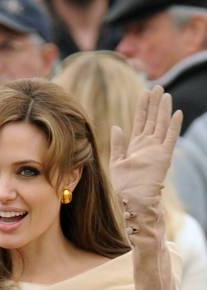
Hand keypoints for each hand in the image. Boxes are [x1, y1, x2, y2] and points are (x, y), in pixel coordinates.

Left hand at [110, 85, 182, 200]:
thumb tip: (116, 126)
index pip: (141, 121)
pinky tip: (177, 113)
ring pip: (162, 125)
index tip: (145, 92)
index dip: (143, 107)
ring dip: (164, 110)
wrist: (133, 197)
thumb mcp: (116, 162)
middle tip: (157, 87)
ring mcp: (157, 149)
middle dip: (155, 104)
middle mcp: (148, 145)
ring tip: (166, 95)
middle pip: (153, 119)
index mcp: (136, 145)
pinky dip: (174, 126)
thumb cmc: (124, 184)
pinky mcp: (164, 156)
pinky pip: (171, 138)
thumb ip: (117, 144)